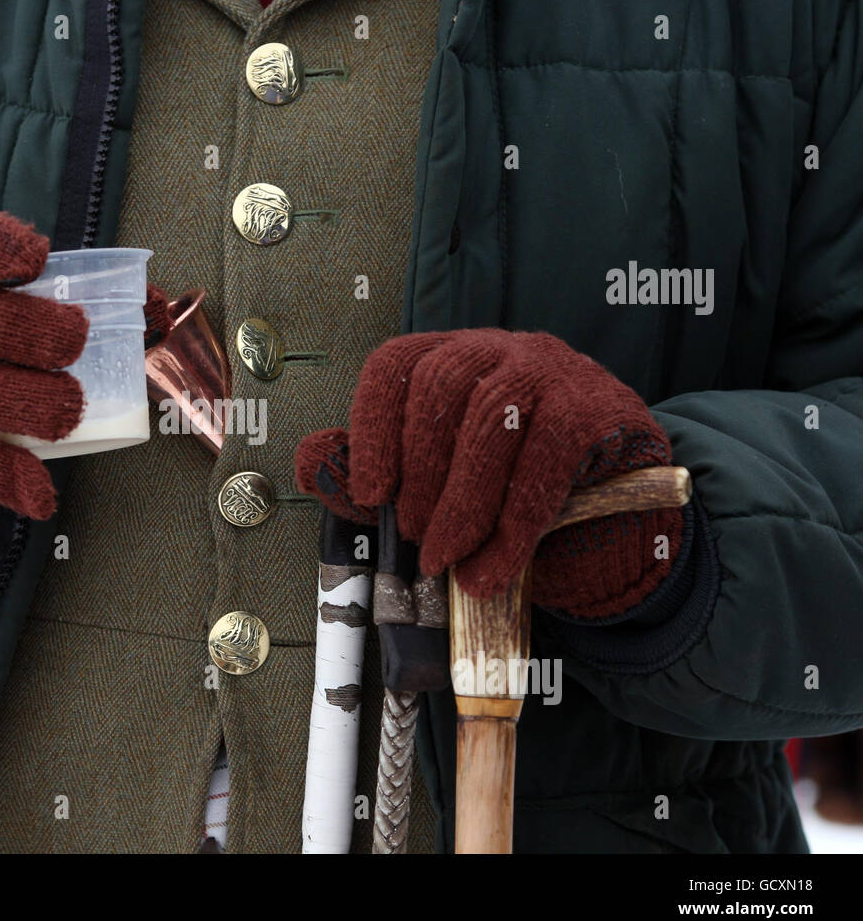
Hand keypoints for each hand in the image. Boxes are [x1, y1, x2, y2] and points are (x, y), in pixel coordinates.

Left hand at [296, 329, 682, 617]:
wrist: (613, 519)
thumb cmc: (508, 496)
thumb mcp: (435, 489)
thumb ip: (373, 479)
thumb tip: (306, 461)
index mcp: (452, 359)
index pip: (397, 364)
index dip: (372, 425)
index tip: (369, 492)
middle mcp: (502, 351)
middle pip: (443, 384)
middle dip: (419, 472)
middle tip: (414, 537)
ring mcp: (554, 372)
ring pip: (492, 420)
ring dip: (462, 505)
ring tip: (446, 562)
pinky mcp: (599, 409)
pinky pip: (548, 459)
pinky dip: (514, 524)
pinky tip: (494, 569)